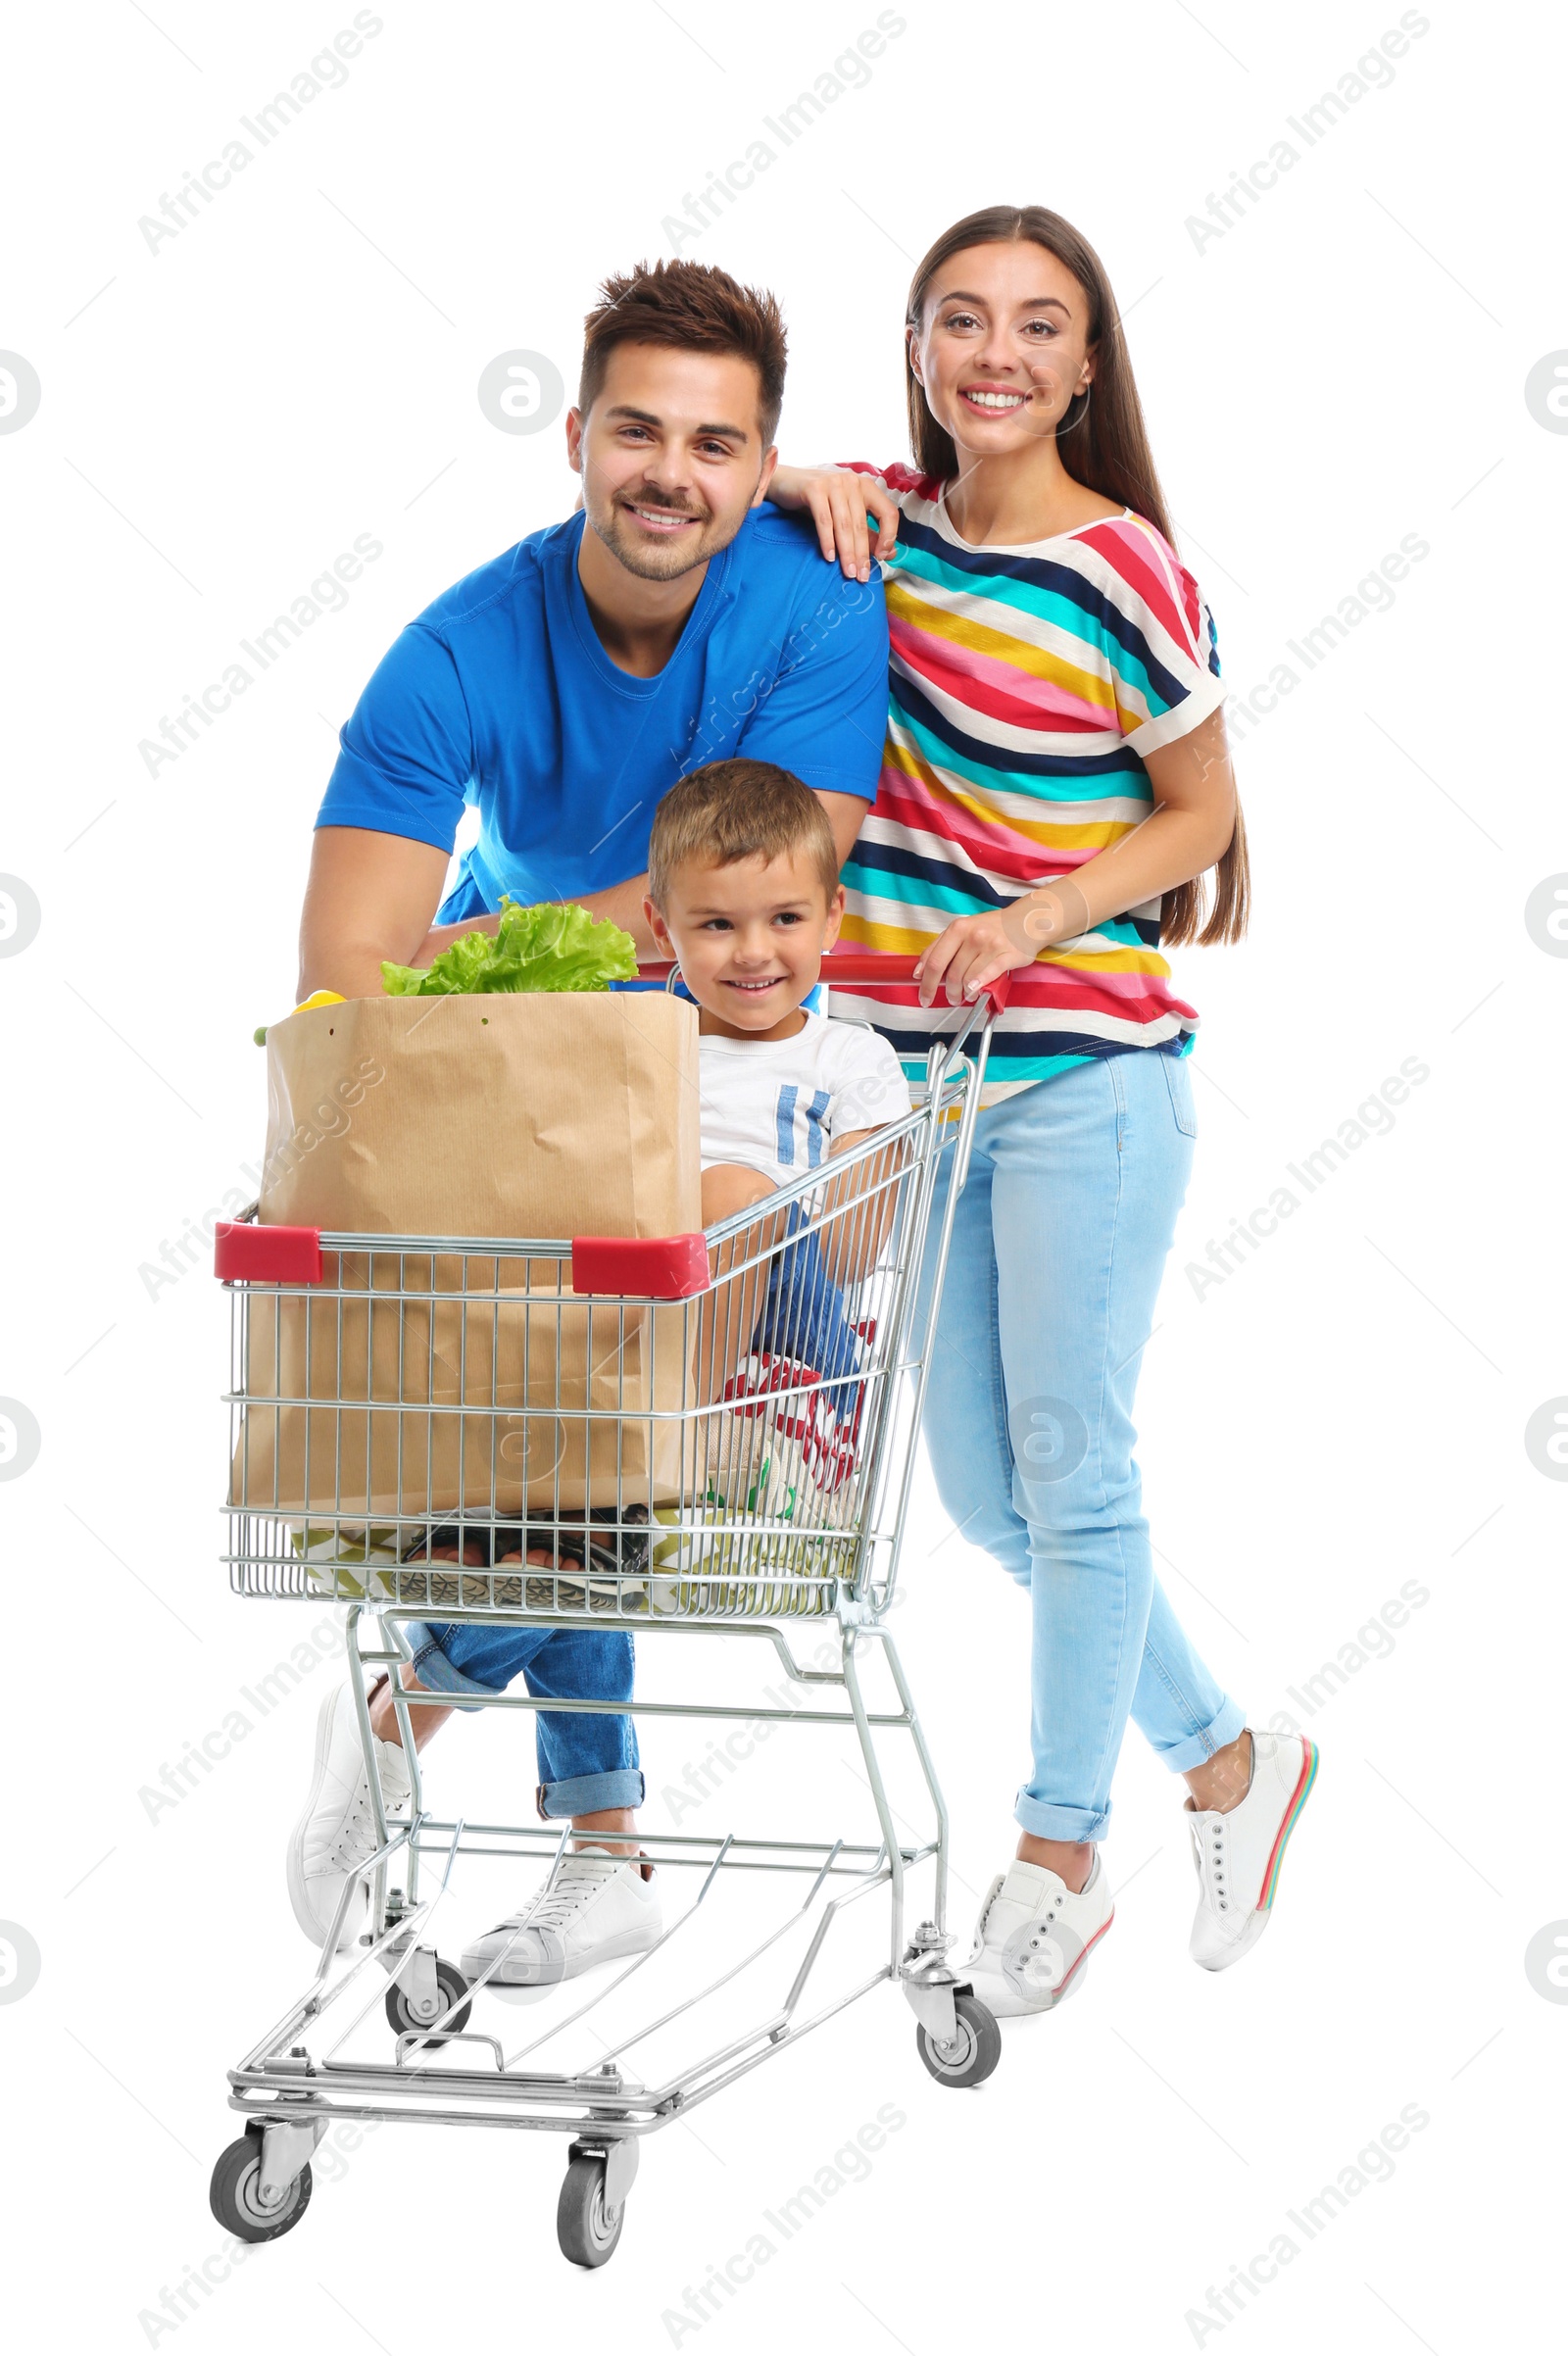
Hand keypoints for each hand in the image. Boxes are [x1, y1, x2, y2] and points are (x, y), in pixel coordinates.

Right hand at [769, 465, 899, 581]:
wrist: (786, 483)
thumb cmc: (819, 500)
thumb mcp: (845, 515)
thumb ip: (868, 533)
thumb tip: (890, 554)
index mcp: (866, 487)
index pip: (888, 512)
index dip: (888, 536)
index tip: (881, 557)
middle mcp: (852, 482)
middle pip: (862, 524)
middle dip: (862, 554)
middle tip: (862, 576)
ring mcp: (833, 483)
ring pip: (844, 524)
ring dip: (847, 552)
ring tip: (849, 572)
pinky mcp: (814, 488)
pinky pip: (824, 520)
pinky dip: (827, 541)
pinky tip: (829, 557)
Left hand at [913, 882, 1087, 1008]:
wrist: (1025, 921)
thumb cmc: (991, 928)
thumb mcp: (962, 930)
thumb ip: (939, 947)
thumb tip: (918, 971)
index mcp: (957, 928)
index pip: (934, 961)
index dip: (926, 983)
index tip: (924, 997)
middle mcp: (973, 935)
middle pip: (951, 973)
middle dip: (948, 992)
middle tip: (951, 999)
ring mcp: (991, 944)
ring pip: (969, 977)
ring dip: (964, 993)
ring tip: (966, 995)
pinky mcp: (1009, 955)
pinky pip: (989, 975)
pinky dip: (979, 987)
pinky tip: (975, 992)